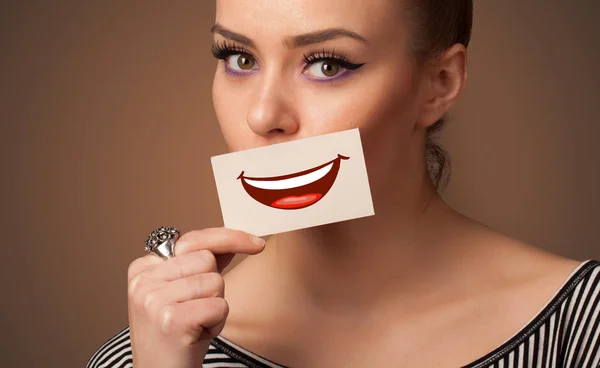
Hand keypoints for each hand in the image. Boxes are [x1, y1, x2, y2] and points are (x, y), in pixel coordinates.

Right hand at [127, 227, 265, 367]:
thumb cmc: (175, 335)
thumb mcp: (184, 293)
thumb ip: (203, 264)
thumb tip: (232, 241)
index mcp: (143, 267)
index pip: (194, 239)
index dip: (229, 238)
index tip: (257, 243)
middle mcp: (144, 279)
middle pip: (207, 259)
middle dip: (213, 286)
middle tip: (194, 310)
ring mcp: (154, 298)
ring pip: (215, 282)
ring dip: (215, 306)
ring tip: (194, 324)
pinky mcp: (171, 319)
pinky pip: (218, 306)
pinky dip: (216, 323)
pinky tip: (196, 335)